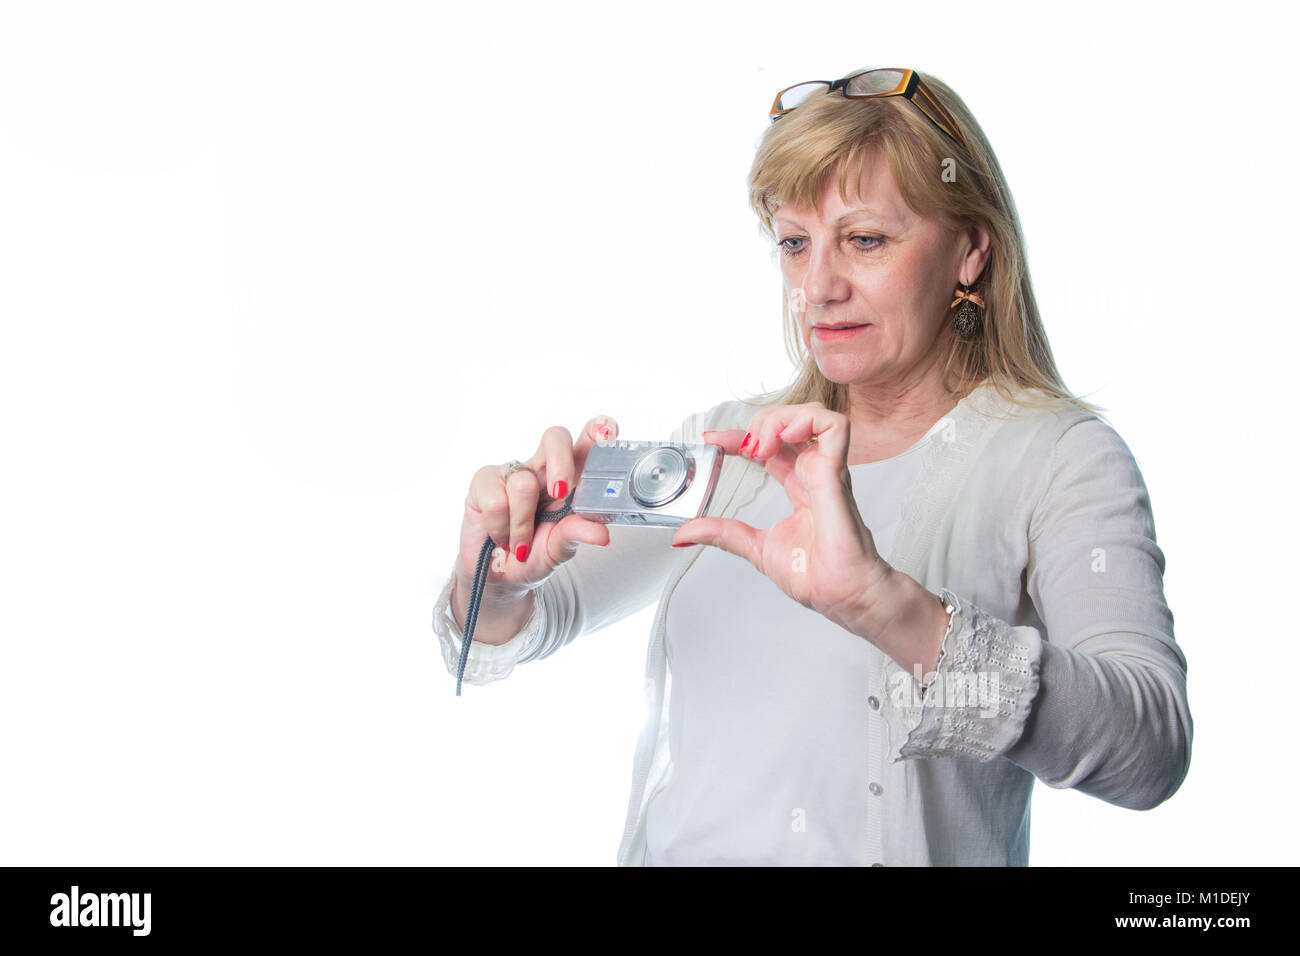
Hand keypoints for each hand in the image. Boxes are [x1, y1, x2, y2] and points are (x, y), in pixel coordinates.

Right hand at [455, 415, 618, 599]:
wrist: (497, 577)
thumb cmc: (533, 556)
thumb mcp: (559, 549)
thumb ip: (578, 535)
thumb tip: (603, 533)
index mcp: (571, 480)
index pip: (587, 443)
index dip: (597, 430)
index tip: (606, 434)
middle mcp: (543, 469)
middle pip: (555, 437)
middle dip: (560, 462)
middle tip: (561, 492)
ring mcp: (513, 472)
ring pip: (523, 483)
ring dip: (522, 524)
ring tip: (521, 544)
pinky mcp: (484, 481)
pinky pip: (495, 499)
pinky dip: (500, 527)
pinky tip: (501, 537)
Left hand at [671, 402, 895, 640]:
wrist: (843, 597)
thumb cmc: (817, 576)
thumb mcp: (756, 547)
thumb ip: (723, 533)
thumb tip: (686, 532)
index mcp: (800, 486)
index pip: (770, 446)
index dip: (741, 437)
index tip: (712, 440)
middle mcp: (814, 473)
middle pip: (790, 422)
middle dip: (759, 424)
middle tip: (741, 447)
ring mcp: (827, 471)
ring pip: (812, 415)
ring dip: (780, 419)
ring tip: (760, 445)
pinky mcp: (836, 474)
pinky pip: (834, 428)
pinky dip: (807, 421)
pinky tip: (784, 438)